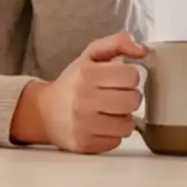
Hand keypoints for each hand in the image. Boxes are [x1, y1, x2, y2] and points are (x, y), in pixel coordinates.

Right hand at [13, 33, 147, 154]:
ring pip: (127, 124)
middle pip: (133, 101)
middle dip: (129, 97)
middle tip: (117, 96)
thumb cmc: (73, 83)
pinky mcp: (84, 143)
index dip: (130, 77)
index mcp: (86, 74)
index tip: (120, 79)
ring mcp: (83, 124)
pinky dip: (113, 134)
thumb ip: (117, 43)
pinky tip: (101, 125)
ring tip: (110, 112)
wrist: (44, 112)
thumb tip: (142, 50)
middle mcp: (83, 99)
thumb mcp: (91, 55)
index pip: (131, 76)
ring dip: (123, 118)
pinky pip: (116, 141)